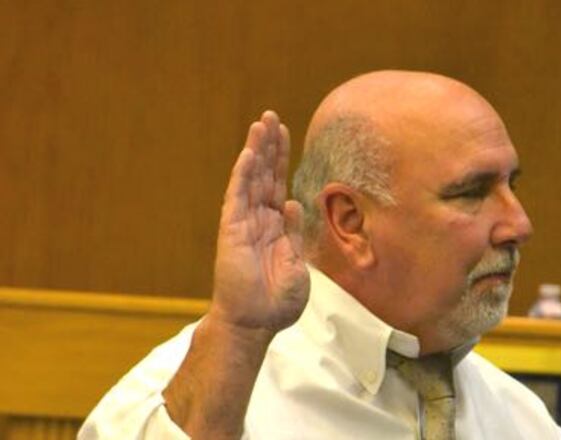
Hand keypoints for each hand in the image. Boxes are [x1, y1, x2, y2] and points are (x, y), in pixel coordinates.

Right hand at [210, 110, 308, 332]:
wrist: (256, 322)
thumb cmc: (277, 300)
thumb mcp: (297, 263)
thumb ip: (293, 231)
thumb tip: (293, 202)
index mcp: (276, 227)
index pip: (279, 184)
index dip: (282, 159)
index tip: (285, 134)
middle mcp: (259, 220)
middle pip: (265, 174)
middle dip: (269, 145)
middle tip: (271, 116)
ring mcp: (244, 223)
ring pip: (250, 179)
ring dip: (256, 151)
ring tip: (261, 123)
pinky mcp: (231, 230)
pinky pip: (237, 197)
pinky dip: (243, 174)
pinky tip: (249, 153)